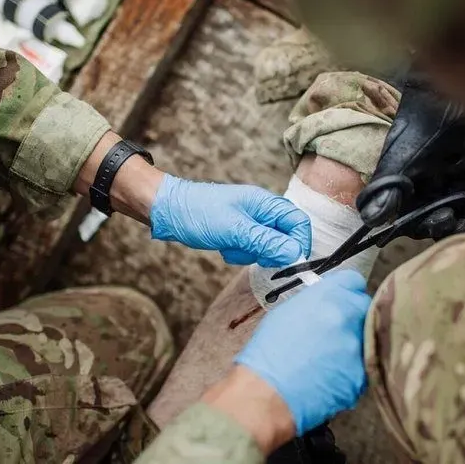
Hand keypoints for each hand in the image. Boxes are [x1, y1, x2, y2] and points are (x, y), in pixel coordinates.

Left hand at [150, 174, 311, 267]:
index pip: (298, 223)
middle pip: (284, 237)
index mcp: (266, 202)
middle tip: (250, 251)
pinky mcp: (238, 232)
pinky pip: (250, 249)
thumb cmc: (198, 214)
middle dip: (268, 251)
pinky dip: (238, 253)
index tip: (289, 261)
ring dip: (249, 253)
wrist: (166, 211)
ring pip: (266, 247)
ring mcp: (250, 222)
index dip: (298, 243)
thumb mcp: (234, 230)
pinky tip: (223, 247)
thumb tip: (295, 253)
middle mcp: (262, 211)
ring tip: (229, 246)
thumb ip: (266, 241)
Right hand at [235, 270, 370, 434]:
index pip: (354, 281)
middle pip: (364, 308)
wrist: (265, 393)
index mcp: (327, 296)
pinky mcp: (360, 376)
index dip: (347, 292)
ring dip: (351, 346)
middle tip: (334, 332)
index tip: (343, 300)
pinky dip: (348, 372)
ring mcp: (356, 347)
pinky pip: (361, 368)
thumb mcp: (287, 313)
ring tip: (325, 359)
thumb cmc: (267, 354)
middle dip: (352, 317)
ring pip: (365, 339)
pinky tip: (326, 377)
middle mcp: (346, 317)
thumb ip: (316, 302)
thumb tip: (329, 302)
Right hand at [357, 80, 464, 240]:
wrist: (432, 94)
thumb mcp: (396, 163)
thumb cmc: (410, 130)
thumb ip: (386, 193)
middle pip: (451, 218)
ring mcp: (457, 177)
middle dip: (460, 222)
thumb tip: (372, 221)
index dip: (434, 227)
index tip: (446, 220)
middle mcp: (435, 190)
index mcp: (413, 195)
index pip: (423, 223)